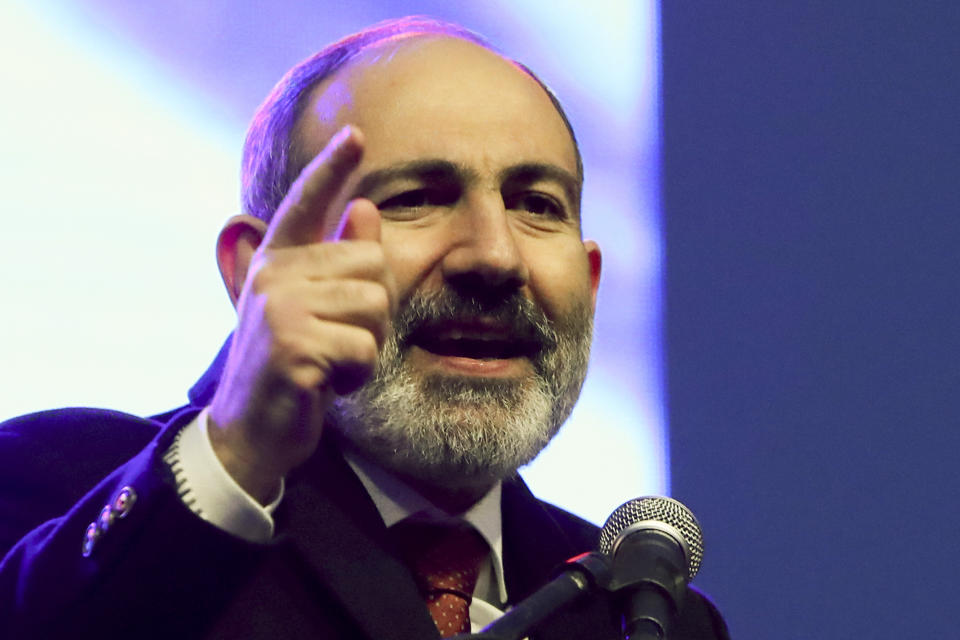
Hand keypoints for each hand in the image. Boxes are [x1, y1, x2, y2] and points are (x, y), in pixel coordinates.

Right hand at [208, 126, 395, 502]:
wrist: (250, 431)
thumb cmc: (291, 366)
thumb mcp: (312, 309)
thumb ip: (337, 260)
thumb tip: (366, 207)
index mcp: (277, 262)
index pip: (306, 204)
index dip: (332, 168)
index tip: (357, 132)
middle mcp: (274, 276)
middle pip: (372, 268)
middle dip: (372, 313)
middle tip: (338, 341)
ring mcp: (280, 310)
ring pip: (375, 309)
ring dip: (366, 347)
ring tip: (330, 363)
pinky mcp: (293, 348)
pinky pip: (364, 350)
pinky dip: (357, 375)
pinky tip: (327, 384)